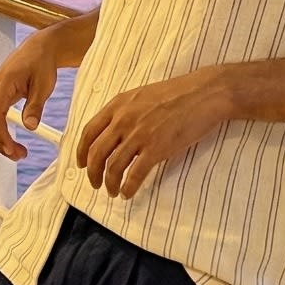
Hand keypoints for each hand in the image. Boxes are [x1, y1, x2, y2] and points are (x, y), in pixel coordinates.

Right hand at [0, 31, 59, 159]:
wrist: (39, 49)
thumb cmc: (43, 65)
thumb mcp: (44, 86)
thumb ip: (36, 106)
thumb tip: (30, 126)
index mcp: (2, 84)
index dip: (1, 137)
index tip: (13, 151)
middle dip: (0, 143)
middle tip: (20, 156)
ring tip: (19, 153)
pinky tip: (12, 142)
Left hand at [76, 68, 232, 199]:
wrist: (204, 93)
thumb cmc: (178, 93)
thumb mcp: (142, 95)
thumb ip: (124, 111)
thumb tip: (113, 130)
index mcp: (118, 105)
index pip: (88, 132)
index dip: (81, 152)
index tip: (81, 164)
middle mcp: (124, 120)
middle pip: (96, 153)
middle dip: (92, 173)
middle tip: (95, 183)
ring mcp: (139, 135)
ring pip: (113, 166)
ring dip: (109, 183)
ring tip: (112, 190)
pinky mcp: (156, 148)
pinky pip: (134, 174)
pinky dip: (128, 187)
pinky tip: (127, 192)